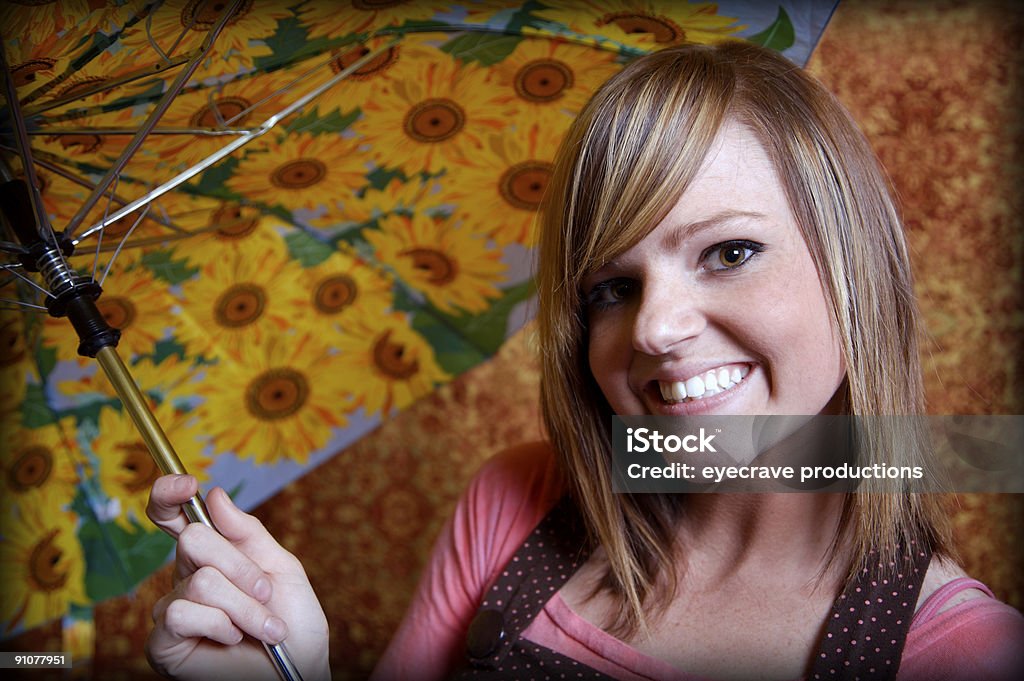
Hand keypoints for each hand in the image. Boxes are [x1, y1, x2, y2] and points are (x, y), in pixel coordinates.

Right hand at [145, 474, 329, 680]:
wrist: (298, 671)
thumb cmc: (293, 624)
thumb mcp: (281, 568)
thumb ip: (248, 533)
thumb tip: (215, 496)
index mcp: (212, 556)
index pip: (176, 517)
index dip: (169, 494)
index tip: (187, 485)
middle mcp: (187, 578)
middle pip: (195, 540)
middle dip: (241, 567)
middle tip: (266, 593)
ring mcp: (172, 609)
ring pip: (200, 581)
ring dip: (244, 607)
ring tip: (264, 628)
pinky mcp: (163, 642)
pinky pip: (182, 613)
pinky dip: (220, 625)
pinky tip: (233, 639)